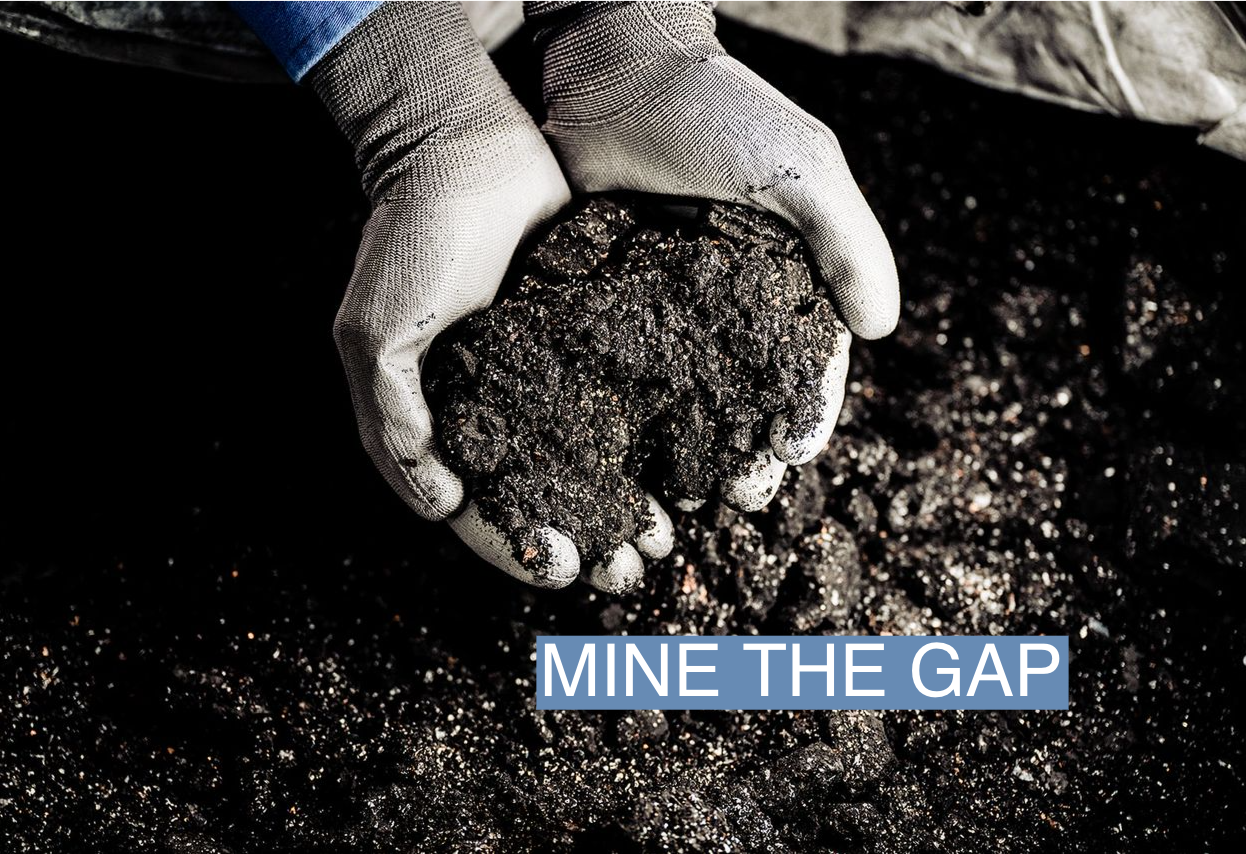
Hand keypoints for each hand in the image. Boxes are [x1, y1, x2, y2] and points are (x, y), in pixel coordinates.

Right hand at [313, 0, 627, 588]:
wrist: (468, 141)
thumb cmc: (413, 235)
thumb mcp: (377, 332)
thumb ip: (395, 423)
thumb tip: (443, 508)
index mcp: (445, 417)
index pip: (481, 507)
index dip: (519, 548)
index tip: (565, 570)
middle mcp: (500, 405)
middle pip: (548, 496)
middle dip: (590, 539)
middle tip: (633, 565)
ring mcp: (550, 372)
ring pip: (595, 459)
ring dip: (628, 504)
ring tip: (666, 531)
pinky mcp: (596, 335)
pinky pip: (628, 399)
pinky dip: (652, 439)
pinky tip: (685, 465)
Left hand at [529, 0, 897, 509]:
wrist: (604, 63)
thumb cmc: (711, 107)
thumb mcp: (798, 165)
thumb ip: (848, 241)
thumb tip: (883, 329)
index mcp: (786, 269)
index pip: (808, 358)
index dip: (804, 413)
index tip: (790, 459)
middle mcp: (728, 295)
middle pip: (745, 391)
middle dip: (743, 447)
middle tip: (732, 494)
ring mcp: (664, 301)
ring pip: (682, 392)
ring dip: (685, 446)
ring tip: (677, 492)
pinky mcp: (605, 297)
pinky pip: (621, 366)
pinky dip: (625, 411)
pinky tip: (619, 451)